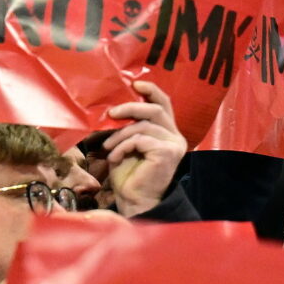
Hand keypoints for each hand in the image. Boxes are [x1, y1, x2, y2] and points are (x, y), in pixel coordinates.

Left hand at [100, 80, 185, 215]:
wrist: (134, 200)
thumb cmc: (129, 173)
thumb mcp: (128, 142)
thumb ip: (131, 125)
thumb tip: (116, 105)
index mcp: (168, 131)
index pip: (164, 103)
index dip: (151, 90)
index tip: (135, 83)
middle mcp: (175, 136)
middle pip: (154, 110)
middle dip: (129, 108)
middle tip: (111, 114)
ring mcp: (174, 145)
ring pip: (142, 126)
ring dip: (119, 136)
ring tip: (108, 148)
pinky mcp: (167, 153)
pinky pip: (139, 139)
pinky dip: (122, 146)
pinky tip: (114, 158)